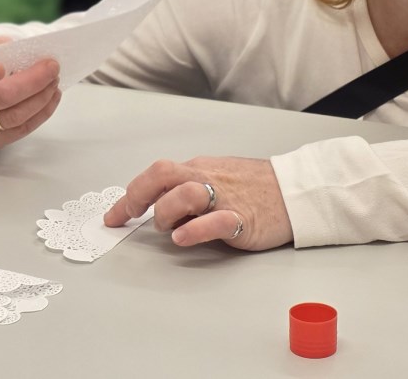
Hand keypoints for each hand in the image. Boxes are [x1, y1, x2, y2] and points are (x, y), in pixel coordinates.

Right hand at [0, 36, 60, 148]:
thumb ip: (2, 50)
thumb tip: (31, 52)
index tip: (0, 67)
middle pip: (1, 97)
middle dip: (32, 81)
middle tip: (52, 67)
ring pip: (14, 117)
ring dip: (41, 98)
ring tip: (54, 81)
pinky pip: (21, 130)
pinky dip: (42, 113)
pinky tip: (52, 97)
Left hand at [103, 156, 292, 250]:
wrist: (295, 192)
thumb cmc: (253, 187)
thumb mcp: (213, 178)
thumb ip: (184, 190)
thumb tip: (155, 206)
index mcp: (196, 169)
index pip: (154, 175)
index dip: (128, 196)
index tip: (112, 217)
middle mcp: (206, 179)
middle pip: (162, 174)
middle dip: (137, 196)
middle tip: (128, 217)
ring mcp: (225, 198)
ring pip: (185, 193)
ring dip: (166, 212)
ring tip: (168, 230)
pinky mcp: (243, 220)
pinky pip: (216, 221)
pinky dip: (195, 230)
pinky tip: (183, 238)